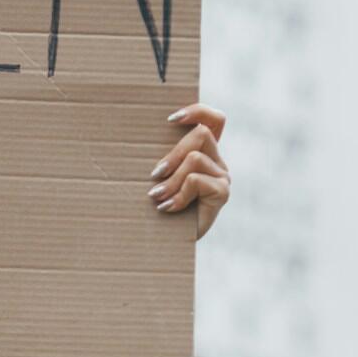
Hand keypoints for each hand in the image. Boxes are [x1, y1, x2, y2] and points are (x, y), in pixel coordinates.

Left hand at [150, 104, 228, 236]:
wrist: (168, 245)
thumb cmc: (158, 209)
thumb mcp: (160, 179)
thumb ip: (162, 160)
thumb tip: (135, 136)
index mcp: (205, 153)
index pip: (215, 119)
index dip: (197, 111)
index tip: (170, 120)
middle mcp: (217, 162)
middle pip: (202, 134)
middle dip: (173, 153)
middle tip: (154, 175)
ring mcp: (222, 177)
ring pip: (195, 158)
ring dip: (172, 179)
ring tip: (156, 196)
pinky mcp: (222, 193)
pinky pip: (196, 180)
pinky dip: (178, 194)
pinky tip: (168, 208)